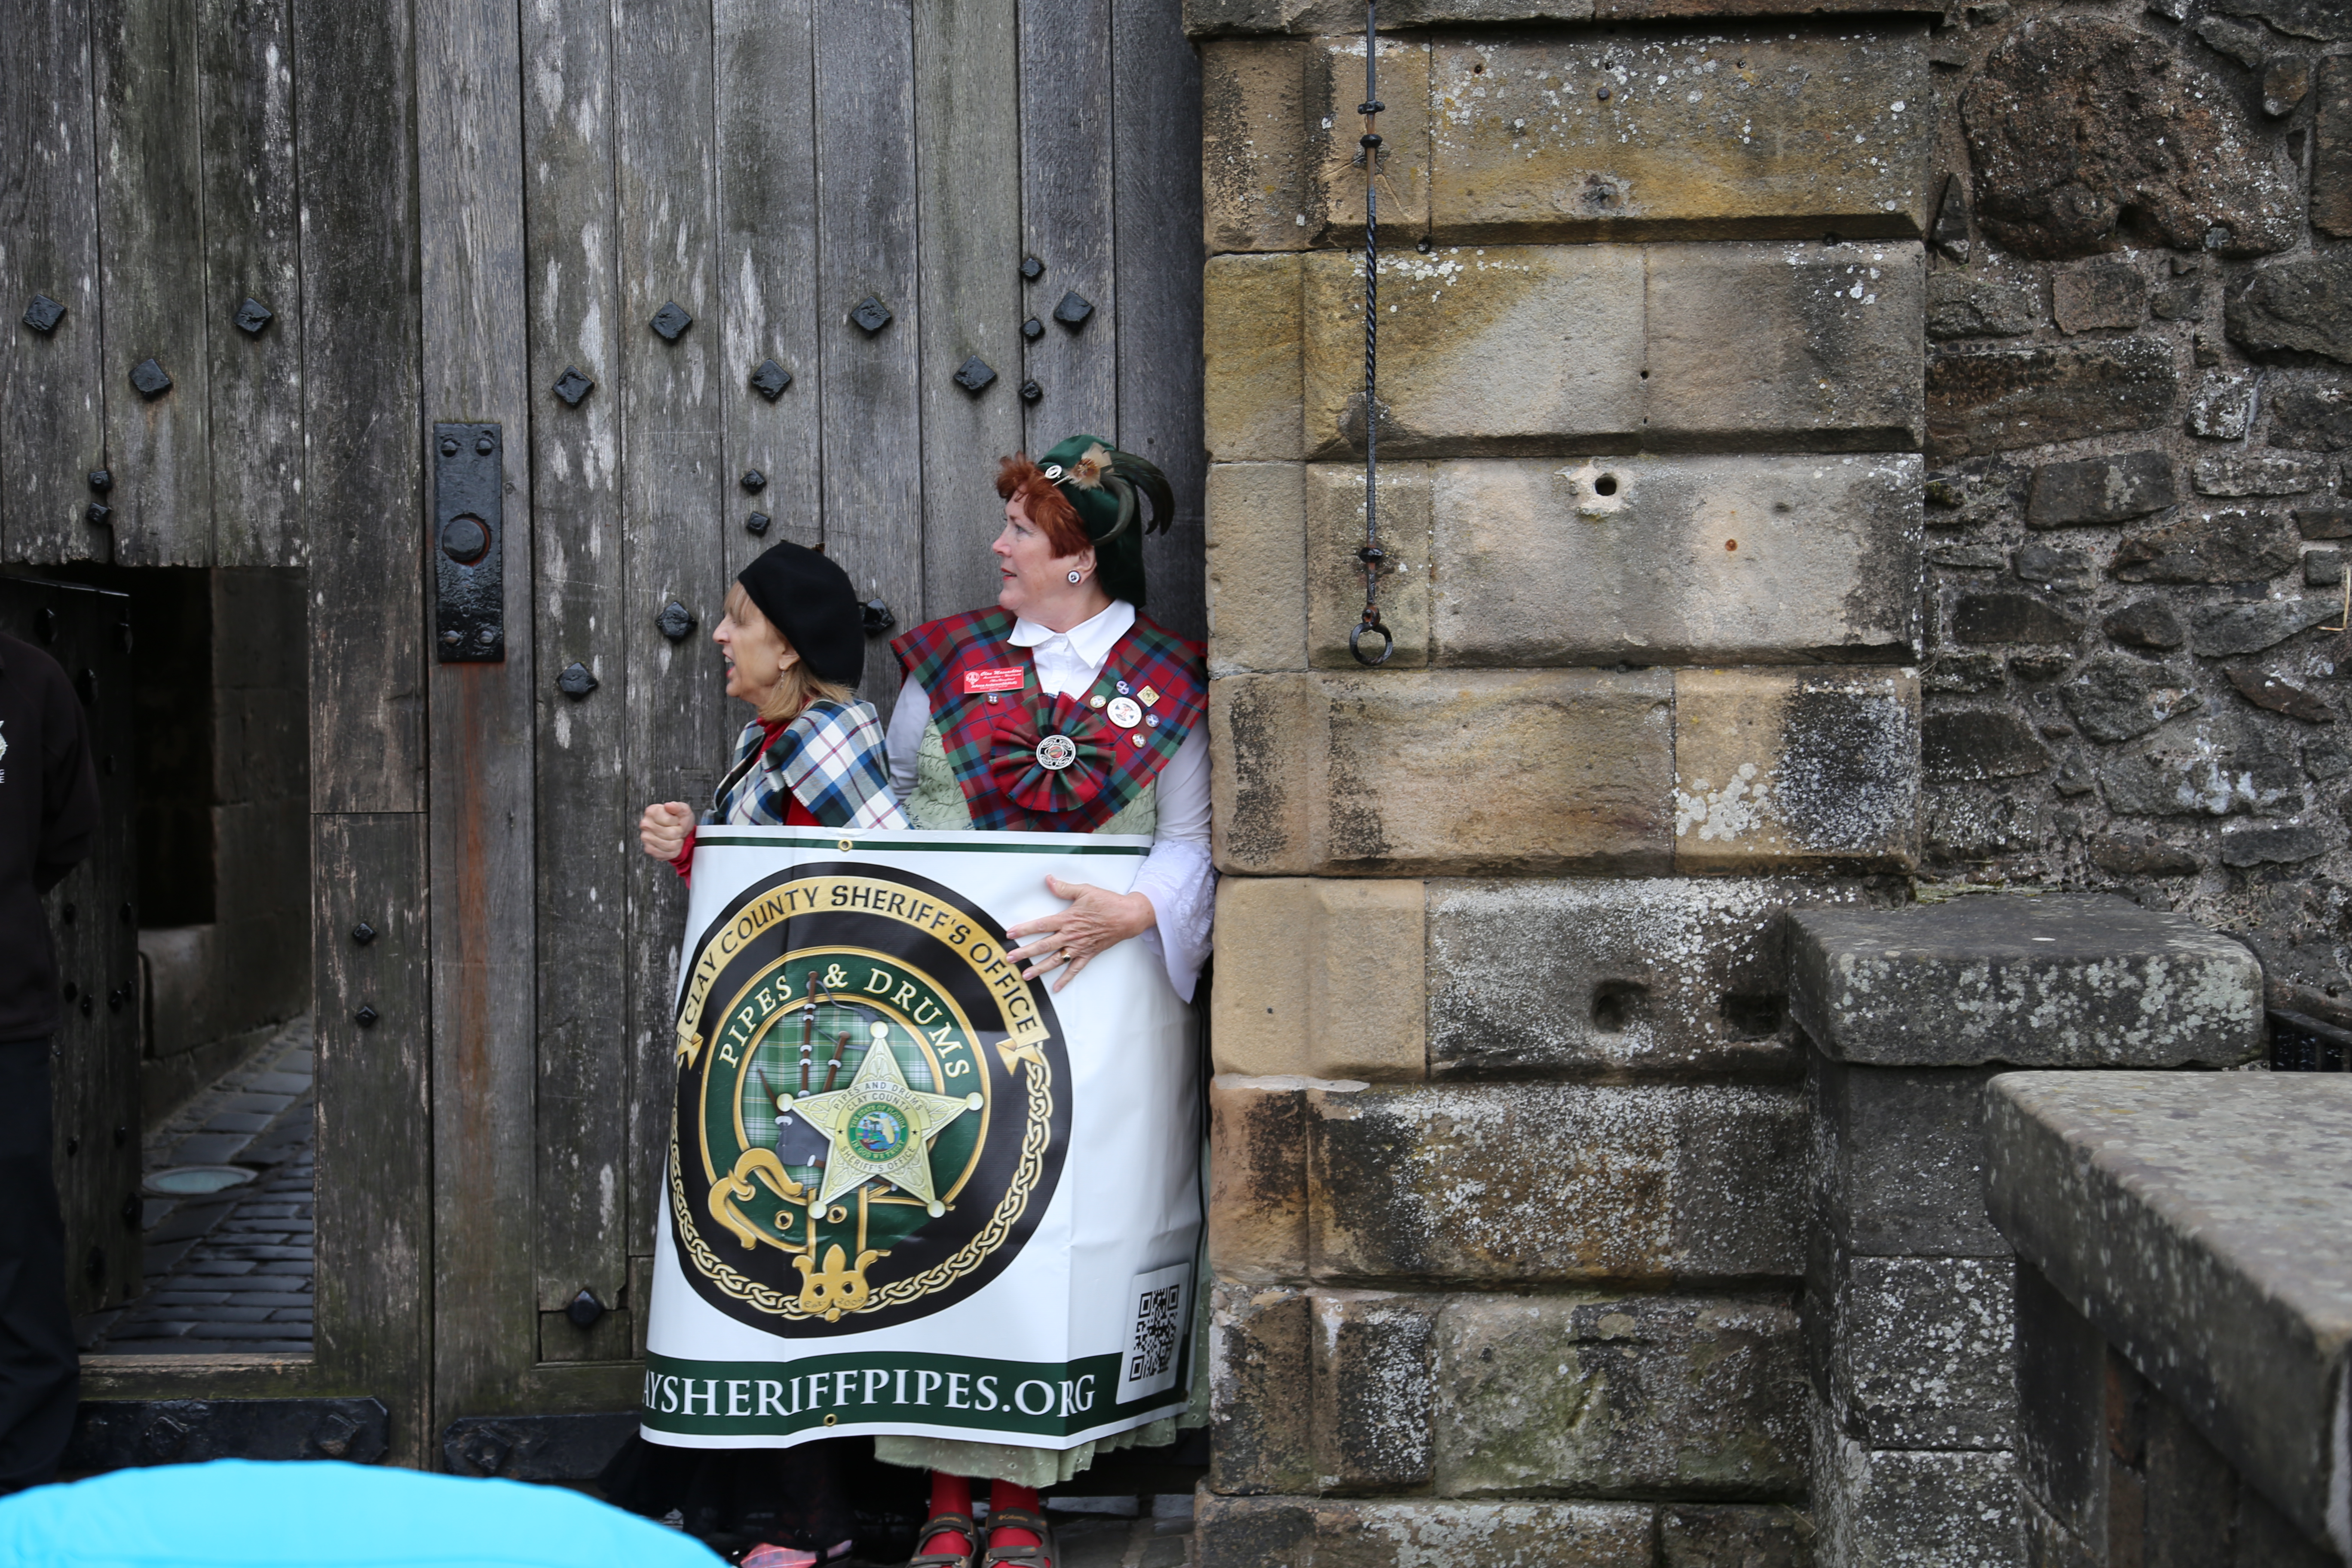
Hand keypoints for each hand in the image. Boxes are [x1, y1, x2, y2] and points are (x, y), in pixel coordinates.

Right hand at [639, 801, 694, 861]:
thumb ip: (678, 807)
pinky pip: (665, 854)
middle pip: (671, 834)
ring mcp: (646, 837)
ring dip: (677, 843)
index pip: (668, 820)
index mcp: (652, 811)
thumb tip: (669, 805)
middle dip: (679, 833)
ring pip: (670, 845)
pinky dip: (673, 851)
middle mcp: (646, 824)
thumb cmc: (679, 821)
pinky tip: (671, 844)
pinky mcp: (649, 849)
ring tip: (675, 838)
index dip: (677, 822)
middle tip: (677, 830)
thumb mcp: (683, 810)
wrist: (680, 832)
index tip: (676, 821)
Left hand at [1005, 874, 1155, 992]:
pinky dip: (1065, 979)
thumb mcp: (1085, 891)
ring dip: (1039, 969)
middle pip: (1043, 946)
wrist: (1129, 916)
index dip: (1023, 929)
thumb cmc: (1107, 903)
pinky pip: (1075, 970)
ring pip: (1055, 960)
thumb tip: (1048, 880)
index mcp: (1067, 919)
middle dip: (1025, 953)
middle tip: (1010, 959)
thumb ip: (1064, 888)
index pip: (1040, 925)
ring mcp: (1079, 947)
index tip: (1010, 934)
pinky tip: (1056, 988)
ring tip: (1025, 975)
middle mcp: (1070, 936)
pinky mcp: (1088, 954)